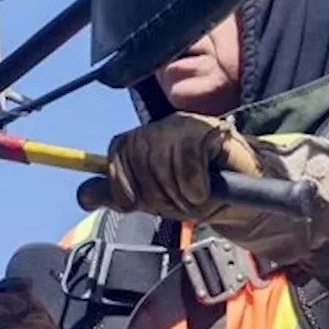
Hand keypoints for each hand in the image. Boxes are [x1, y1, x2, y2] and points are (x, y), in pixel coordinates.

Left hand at [88, 113, 328, 263]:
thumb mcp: (154, 199)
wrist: (246, 200)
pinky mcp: (211, 130)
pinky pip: (187, 160)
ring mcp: (188, 125)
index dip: (121, 181)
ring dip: (178, 193)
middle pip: (139, 157)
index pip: (118, 149)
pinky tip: (206, 189)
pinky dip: (195, 185)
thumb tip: (82, 195)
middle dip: (156, 193)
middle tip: (177, 201)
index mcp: (147, 139)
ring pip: (161, 160)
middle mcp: (164, 126)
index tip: (135, 203)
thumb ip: (120, 194)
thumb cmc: (200, 196)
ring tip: (195, 196)